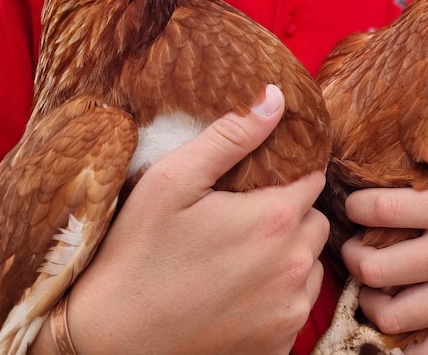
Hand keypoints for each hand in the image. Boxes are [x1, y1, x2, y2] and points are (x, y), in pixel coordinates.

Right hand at [45, 85, 328, 354]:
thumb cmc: (137, 255)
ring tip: (239, 257)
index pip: (313, 179)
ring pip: (311, 264)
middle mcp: (294, 266)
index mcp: (274, 220)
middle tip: (244, 219)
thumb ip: (231, 136)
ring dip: (288, 256)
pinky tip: (238, 293)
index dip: (290, 174)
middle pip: (315, 222)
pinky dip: (279, 296)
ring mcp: (290, 309)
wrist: (111, 340)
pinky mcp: (280, 344)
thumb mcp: (173, 181)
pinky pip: (297, 305)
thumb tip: (276, 98)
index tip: (261, 181)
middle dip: (290, 215)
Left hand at [340, 140, 427, 354]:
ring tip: (370, 282)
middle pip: (377, 267)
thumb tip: (427, 149)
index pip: (385, 210)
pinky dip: (402, 345)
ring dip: (369, 300)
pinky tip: (394, 320)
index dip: (356, 206)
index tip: (354, 205)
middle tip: (353, 244)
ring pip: (393, 315)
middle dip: (351, 255)